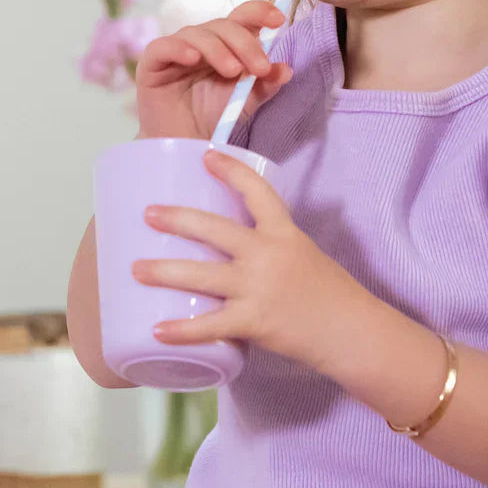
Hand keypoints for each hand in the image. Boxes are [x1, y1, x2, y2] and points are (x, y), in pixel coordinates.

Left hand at [131, 148, 368, 372]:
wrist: (351, 332)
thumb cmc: (331, 294)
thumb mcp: (304, 254)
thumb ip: (271, 247)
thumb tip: (234, 249)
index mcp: (284, 232)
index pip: (256, 190)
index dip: (230, 170)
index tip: (206, 155)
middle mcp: (268, 253)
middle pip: (214, 229)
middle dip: (177, 220)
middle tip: (148, 214)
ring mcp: (258, 287)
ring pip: (201, 275)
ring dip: (163, 271)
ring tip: (135, 269)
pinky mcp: (253, 321)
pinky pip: (209, 325)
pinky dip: (181, 329)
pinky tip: (156, 330)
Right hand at [135, 0, 293, 140]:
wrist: (185, 144)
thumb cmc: (214, 117)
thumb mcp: (247, 100)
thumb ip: (266, 84)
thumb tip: (286, 69)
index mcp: (226, 43)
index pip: (242, 17)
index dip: (260, 11)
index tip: (279, 20)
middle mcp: (201, 40)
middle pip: (224, 26)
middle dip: (245, 44)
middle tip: (259, 68)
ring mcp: (176, 49)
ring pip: (197, 34)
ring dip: (218, 49)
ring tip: (233, 71)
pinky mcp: (152, 63)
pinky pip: (163, 46)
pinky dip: (179, 48)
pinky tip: (193, 59)